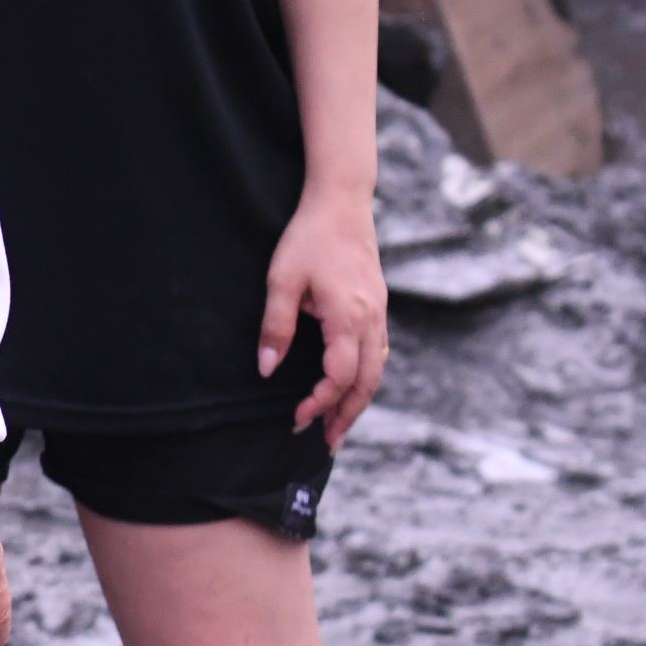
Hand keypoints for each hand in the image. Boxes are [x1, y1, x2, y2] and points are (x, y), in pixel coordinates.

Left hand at [261, 183, 387, 446]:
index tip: (297, 418)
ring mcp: (379, 312)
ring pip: (377, 369)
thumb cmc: (308, 238)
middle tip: (327, 443)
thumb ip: (275, 328)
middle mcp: (371, 320)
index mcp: (348, 318)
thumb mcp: (281, 280)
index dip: (320, 403)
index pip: (340, 377)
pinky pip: (379, 351)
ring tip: (341, 425)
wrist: (342, 202)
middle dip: (347, 416)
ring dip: (360, 400)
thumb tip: (266, 370)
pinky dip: (368, 376)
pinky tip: (354, 385)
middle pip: (366, 383)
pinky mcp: (378, 305)